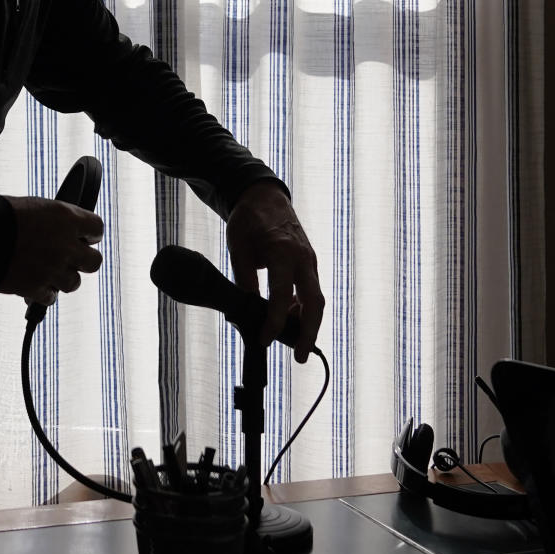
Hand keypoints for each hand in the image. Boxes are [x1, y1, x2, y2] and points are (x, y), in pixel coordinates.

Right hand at [0, 195, 103, 305]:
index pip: (97, 228)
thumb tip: (64, 230)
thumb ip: (56, 220)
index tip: (84, 237)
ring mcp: (54, 269)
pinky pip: (51, 297)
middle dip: (84, 260)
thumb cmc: (3, 215)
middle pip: (94, 262)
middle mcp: (66, 246)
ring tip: (49, 272)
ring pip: (74, 283)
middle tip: (72, 258)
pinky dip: (44, 293)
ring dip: (63, 278)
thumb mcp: (36, 207)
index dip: (90, 234)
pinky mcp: (37, 289)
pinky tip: (35, 285)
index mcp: (67, 219)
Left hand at [226, 182, 323, 361]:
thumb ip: (245, 279)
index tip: (265, 340)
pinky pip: (311, 289)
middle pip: (314, 302)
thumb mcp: (238, 248)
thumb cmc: (249, 220)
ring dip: (308, 323)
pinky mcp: (309, 263)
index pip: (282, 294)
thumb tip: (247, 312)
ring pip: (316, 298)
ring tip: (294, 345)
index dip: (274, 321)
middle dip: (308, 332)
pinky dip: (304, 308)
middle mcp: (303, 257)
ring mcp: (309, 260)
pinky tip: (290, 319)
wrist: (264, 196)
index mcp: (283, 251)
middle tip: (299, 357)